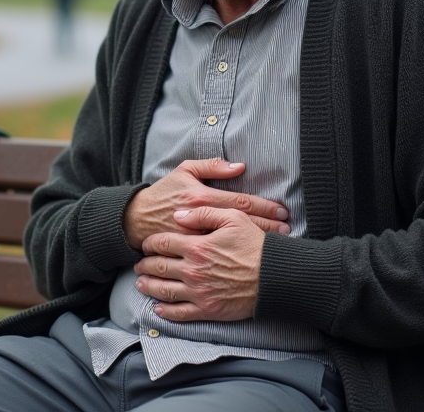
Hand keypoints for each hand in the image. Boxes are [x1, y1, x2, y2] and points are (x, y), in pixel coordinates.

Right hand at [123, 158, 289, 249]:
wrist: (136, 220)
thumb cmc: (163, 194)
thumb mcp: (184, 171)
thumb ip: (212, 166)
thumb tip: (239, 166)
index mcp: (202, 197)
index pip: (242, 202)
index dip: (265, 207)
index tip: (283, 211)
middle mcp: (201, 219)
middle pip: (242, 224)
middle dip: (268, 227)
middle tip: (287, 229)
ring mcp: (195, 240)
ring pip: (233, 242)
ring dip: (255, 243)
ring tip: (276, 247)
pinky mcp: (190, 254)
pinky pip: (217, 254)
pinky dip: (235, 257)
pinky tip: (249, 258)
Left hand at [135, 206, 264, 321]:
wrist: (274, 276)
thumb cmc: (255, 245)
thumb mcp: (233, 218)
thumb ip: (203, 214)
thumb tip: (178, 216)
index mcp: (197, 247)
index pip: (163, 243)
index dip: (151, 243)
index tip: (146, 245)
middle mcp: (192, 270)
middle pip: (159, 267)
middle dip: (145, 265)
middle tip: (138, 264)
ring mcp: (198, 292)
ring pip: (164, 291)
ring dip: (149, 287)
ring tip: (141, 284)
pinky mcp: (207, 309)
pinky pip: (179, 313)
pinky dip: (165, 312)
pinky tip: (158, 309)